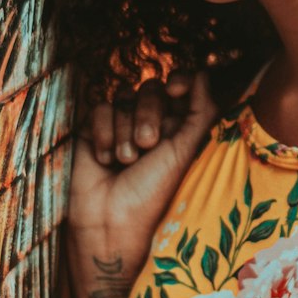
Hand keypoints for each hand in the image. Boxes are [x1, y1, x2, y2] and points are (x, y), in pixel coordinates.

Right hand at [66, 70, 217, 297]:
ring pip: (124, 96)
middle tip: (147, 145)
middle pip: (152, 88)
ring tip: (125, 161)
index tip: (177, 89)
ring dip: (125, 128)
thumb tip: (204, 74)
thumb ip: (200, 110)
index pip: (181, 86)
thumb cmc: (154, 194)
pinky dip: (103, 131)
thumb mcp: (185, 151)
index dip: (179, 80)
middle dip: (149, 113)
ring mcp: (121, 126)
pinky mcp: (93, 131)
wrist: (111, 224)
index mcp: (179, 127)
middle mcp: (151, 124)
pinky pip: (100, 107)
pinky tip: (104, 159)